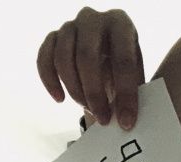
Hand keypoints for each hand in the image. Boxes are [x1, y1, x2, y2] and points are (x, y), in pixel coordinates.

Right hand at [36, 6, 144, 129]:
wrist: (105, 61)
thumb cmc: (124, 72)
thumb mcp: (136, 79)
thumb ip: (133, 94)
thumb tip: (125, 122)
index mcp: (121, 24)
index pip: (123, 60)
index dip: (125, 95)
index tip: (126, 123)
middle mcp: (93, 19)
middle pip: (86, 56)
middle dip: (94, 94)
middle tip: (103, 119)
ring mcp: (70, 26)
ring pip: (63, 59)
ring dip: (75, 90)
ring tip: (88, 109)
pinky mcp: (53, 37)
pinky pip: (44, 59)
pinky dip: (50, 81)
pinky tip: (60, 99)